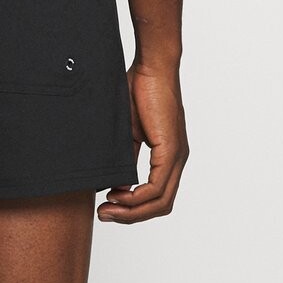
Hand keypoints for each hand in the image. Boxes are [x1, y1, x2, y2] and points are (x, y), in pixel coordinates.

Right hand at [98, 59, 187, 223]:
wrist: (152, 67)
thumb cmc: (140, 91)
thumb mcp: (129, 131)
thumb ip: (128, 157)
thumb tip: (116, 183)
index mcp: (169, 156)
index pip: (157, 197)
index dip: (134, 208)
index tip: (109, 206)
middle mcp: (177, 160)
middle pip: (161, 206)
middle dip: (131, 216)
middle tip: (105, 215)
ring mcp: (176, 156)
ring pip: (160, 201)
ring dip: (133, 211)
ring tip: (108, 209)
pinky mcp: (171, 149)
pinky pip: (157, 186)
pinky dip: (137, 197)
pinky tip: (118, 193)